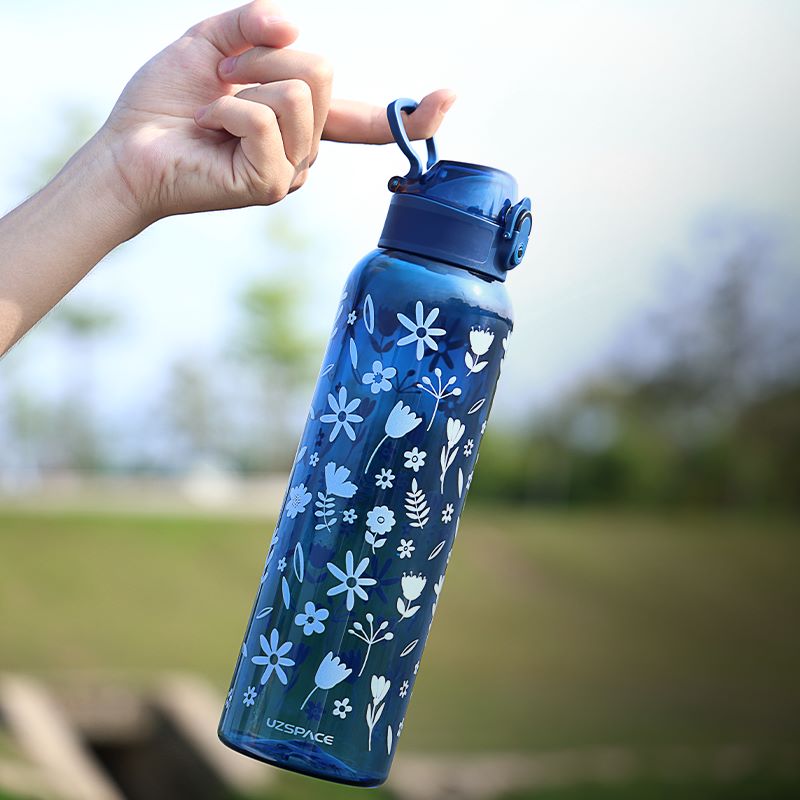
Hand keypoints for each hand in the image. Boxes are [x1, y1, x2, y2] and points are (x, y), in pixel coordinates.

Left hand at [100, 0, 455, 229]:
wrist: (128, 148)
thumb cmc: (167, 103)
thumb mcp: (212, 44)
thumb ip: (253, 26)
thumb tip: (293, 26)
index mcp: (302, 122)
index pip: (367, 119)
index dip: (411, 112)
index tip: (449, 96)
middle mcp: (306, 150)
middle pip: (324, 74)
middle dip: (265, 55)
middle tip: (224, 75)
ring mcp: (292, 172)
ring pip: (297, 94)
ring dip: (244, 81)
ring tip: (213, 105)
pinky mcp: (270, 185)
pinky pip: (263, 120)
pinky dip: (226, 109)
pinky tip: (205, 128)